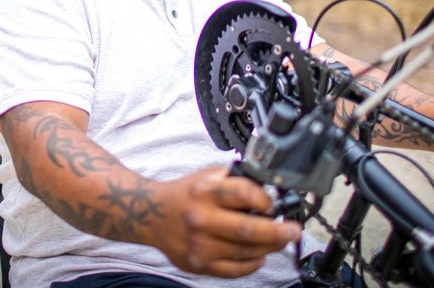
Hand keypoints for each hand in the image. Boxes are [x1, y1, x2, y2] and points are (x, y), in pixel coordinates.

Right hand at [148, 167, 301, 277]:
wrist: (151, 214)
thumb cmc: (184, 193)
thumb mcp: (206, 175)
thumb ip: (233, 180)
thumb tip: (267, 189)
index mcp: (205, 191)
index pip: (244, 194)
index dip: (266, 200)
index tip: (274, 204)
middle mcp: (202, 218)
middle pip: (250, 229)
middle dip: (279, 231)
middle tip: (293, 230)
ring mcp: (201, 244)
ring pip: (247, 252)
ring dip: (270, 247)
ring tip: (278, 240)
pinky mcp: (200, 264)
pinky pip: (235, 270)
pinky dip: (253, 263)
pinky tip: (259, 255)